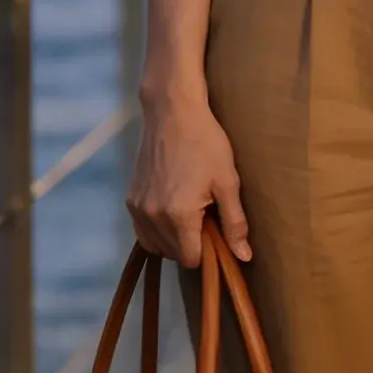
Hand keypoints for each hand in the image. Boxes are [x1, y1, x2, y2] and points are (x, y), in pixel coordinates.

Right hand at [127, 89, 250, 265]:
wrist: (172, 113)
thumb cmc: (205, 143)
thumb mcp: (227, 182)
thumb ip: (234, 223)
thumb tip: (243, 256)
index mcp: (179, 216)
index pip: (191, 259)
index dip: (208, 252)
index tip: (216, 233)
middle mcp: (153, 217)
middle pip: (173, 254)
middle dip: (191, 245)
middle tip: (205, 217)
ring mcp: (138, 209)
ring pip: (156, 246)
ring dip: (173, 240)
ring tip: (190, 212)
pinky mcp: (130, 199)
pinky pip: (142, 232)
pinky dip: (157, 231)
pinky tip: (171, 211)